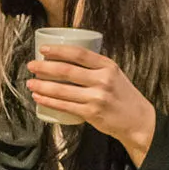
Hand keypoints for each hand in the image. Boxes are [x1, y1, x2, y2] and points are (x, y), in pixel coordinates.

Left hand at [27, 45, 156, 165]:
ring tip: (29, 83)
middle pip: (66, 71)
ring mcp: (97, 97)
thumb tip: (64, 58)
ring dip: (42, 86)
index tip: (43, 49)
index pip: (79, 54)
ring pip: (62, 90)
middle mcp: (103, 80)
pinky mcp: (91, 113)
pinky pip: (64, 106)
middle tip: (30, 66)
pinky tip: (38, 97)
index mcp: (108, 66)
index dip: (58, 50)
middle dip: (44, 67)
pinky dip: (48, 101)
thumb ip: (94, 66)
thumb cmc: (121, 94)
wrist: (138, 120)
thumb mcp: (114, 74)